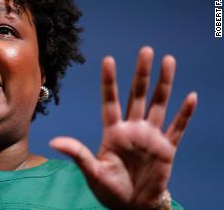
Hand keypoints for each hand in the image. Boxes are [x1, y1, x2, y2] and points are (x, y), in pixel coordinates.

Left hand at [50, 46, 196, 208]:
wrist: (132, 207)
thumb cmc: (109, 190)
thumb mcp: (92, 172)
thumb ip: (78, 154)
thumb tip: (53, 141)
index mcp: (113, 132)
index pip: (110, 101)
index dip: (109, 81)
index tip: (108, 60)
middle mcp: (132, 129)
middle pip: (137, 96)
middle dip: (141, 74)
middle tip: (145, 50)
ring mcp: (150, 137)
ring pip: (159, 105)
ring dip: (164, 84)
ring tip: (168, 61)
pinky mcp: (166, 149)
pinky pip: (177, 128)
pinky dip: (184, 114)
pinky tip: (191, 96)